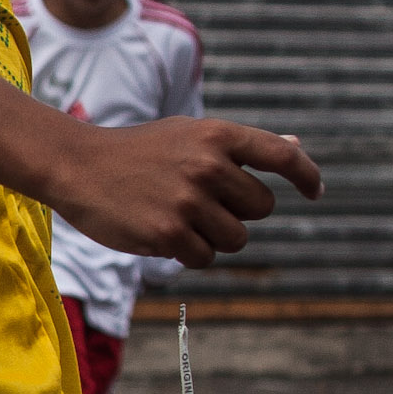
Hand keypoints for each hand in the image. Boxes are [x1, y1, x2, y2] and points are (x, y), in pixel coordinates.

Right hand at [29, 117, 319, 264]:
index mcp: (217, 135)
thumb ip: (242, 146)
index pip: (283, 155)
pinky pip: (205, 258)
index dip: (307, 175)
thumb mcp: (190, 135)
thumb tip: (296, 150)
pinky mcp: (167, 233)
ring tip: (180, 219)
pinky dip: (189, 253)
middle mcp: (208, 165)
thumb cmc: (140, 151)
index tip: (315, 192)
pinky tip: (162, 233)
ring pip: (236, 239)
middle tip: (203, 203)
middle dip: (239, 212)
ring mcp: (188, 200)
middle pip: (261, 208)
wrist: (78, 165)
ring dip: (214, 238)